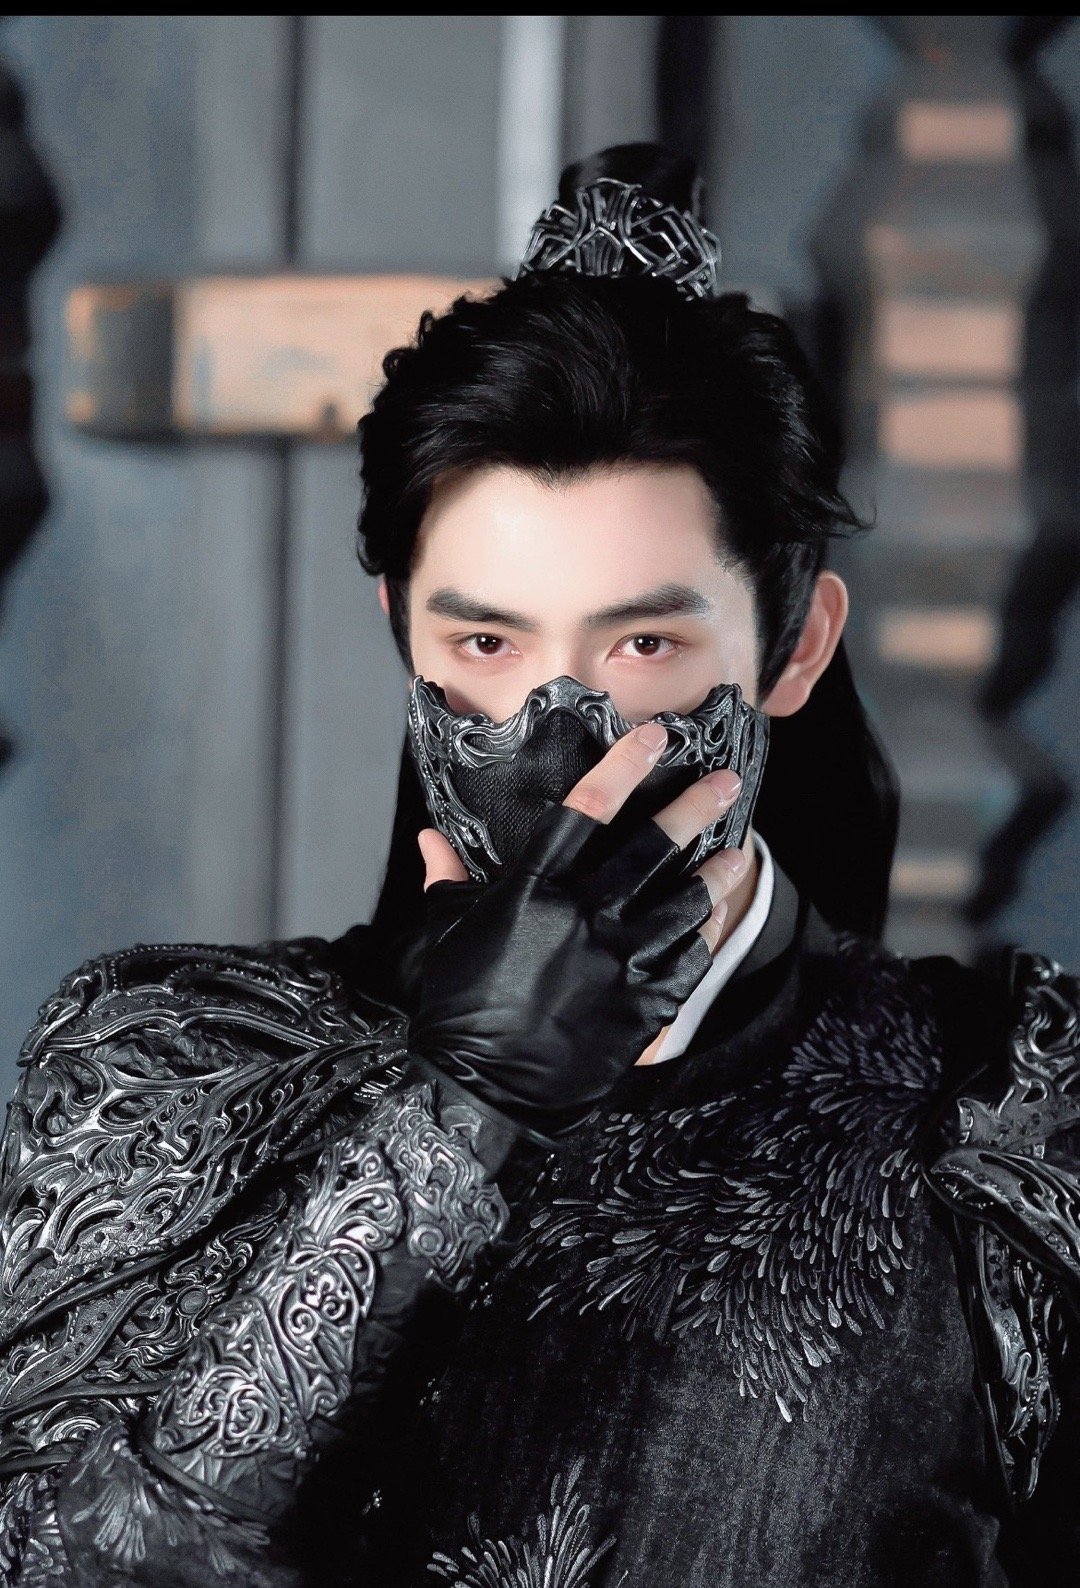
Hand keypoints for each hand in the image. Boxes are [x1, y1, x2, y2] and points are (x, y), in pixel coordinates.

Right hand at [408, 723, 746, 1137]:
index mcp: (535, 891)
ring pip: (686, 900)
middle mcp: (585, 917)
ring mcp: (621, 961)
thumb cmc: (461, 1012)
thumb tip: (430, 839)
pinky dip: (706, 931)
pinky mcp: (645, 1004)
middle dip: (696, 807)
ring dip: (715, 870)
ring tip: (733, 849)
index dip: (625, 766)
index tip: (654, 737)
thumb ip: (449, 881)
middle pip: (653, 846)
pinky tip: (715, 914)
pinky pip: (690, 958)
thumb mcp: (450, 936)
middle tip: (727, 783)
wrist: (485, 1096)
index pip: (589, 808)